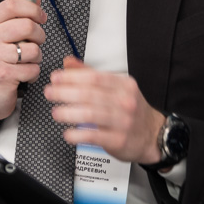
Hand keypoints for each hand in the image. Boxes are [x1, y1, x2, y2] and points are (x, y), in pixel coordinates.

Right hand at [0, 0, 46, 128]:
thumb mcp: (0, 35)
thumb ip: (17, 16)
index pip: (12, 5)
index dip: (32, 9)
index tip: (40, 17)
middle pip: (27, 26)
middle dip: (39, 36)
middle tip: (34, 43)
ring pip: (33, 49)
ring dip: (37, 58)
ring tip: (26, 61)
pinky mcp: (3, 75)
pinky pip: (33, 69)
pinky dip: (33, 73)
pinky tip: (22, 74)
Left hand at [46, 57, 166, 163]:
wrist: (153, 135)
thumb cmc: (132, 111)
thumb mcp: (117, 88)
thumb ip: (91, 75)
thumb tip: (69, 63)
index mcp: (124, 85)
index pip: (95, 77)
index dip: (72, 77)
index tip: (56, 78)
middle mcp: (125, 102)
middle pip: (90, 94)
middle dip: (65, 93)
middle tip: (50, 93)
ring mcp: (123, 121)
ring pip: (91, 114)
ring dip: (69, 113)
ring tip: (56, 112)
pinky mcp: (119, 140)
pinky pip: (94, 136)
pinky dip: (78, 134)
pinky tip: (68, 133)